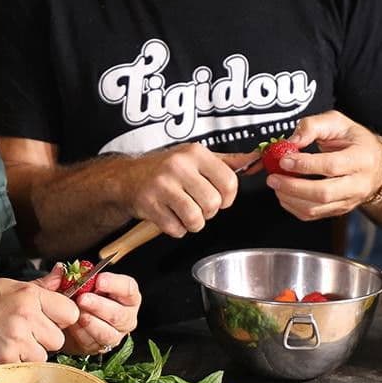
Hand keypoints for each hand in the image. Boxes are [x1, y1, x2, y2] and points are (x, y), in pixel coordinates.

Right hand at [0, 278, 80, 366]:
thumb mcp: (8, 286)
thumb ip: (40, 286)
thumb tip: (62, 274)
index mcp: (29, 295)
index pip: (70, 312)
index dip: (61, 318)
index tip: (50, 320)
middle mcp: (26, 316)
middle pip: (58, 339)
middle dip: (45, 339)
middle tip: (25, 333)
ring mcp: (17, 339)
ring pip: (44, 355)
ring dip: (31, 353)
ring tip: (12, 342)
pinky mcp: (7, 359)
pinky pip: (27, 367)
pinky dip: (18, 363)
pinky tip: (3, 351)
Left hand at [36, 266, 141, 354]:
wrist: (66, 321)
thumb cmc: (76, 297)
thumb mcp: (69, 284)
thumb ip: (65, 277)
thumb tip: (60, 269)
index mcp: (125, 295)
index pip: (128, 288)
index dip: (115, 284)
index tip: (98, 280)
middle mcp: (126, 316)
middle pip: (119, 313)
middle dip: (99, 306)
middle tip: (82, 299)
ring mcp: (116, 334)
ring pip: (108, 332)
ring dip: (91, 323)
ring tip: (76, 315)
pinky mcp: (101, 348)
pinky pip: (93, 343)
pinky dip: (81, 334)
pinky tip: (71, 325)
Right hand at [124, 143, 253, 237]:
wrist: (126, 178)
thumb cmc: (165, 169)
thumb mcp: (195, 158)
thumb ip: (226, 162)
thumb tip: (255, 159)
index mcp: (195, 153)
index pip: (229, 182)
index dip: (228, 198)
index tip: (219, 198)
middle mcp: (179, 166)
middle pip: (213, 203)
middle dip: (209, 211)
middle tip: (197, 205)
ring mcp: (162, 186)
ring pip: (196, 218)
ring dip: (193, 223)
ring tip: (184, 213)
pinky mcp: (149, 204)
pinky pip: (176, 229)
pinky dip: (176, 229)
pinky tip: (169, 216)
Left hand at [264, 110, 381, 220]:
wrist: (376, 165)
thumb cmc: (356, 142)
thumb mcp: (338, 122)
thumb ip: (313, 126)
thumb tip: (292, 140)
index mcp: (361, 159)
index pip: (331, 166)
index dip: (305, 165)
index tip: (284, 160)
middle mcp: (358, 184)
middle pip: (323, 193)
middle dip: (293, 187)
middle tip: (274, 178)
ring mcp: (349, 200)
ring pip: (316, 208)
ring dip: (290, 198)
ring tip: (276, 184)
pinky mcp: (338, 210)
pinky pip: (313, 215)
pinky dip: (293, 207)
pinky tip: (285, 194)